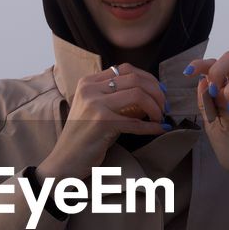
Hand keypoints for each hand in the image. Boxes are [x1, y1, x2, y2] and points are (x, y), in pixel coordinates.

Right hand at [39, 62, 167, 183]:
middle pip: (135, 79)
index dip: (148, 79)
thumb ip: (112, 96)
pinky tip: (159, 129)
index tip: (159, 92)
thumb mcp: (94, 108)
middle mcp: (90, 89)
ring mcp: (95, 104)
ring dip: (156, 107)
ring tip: (160, 117)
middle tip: (164, 106)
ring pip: (138, 95)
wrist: (64, 160)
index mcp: (88, 82)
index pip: (125, 69)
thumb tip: (148, 92)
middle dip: (156, 92)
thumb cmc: (83, 137)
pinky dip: (151, 126)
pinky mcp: (102, 122)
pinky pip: (135, 122)